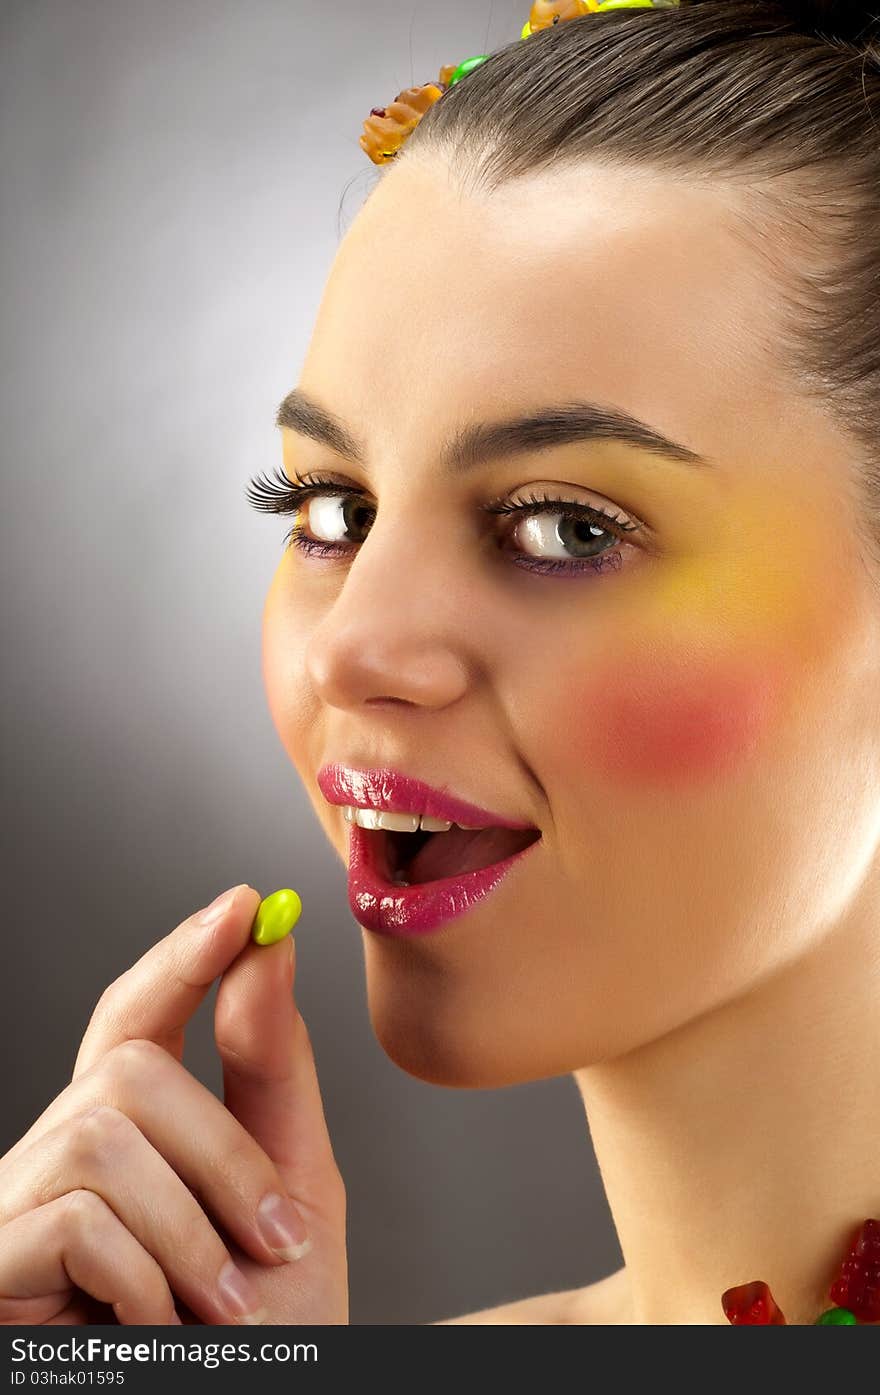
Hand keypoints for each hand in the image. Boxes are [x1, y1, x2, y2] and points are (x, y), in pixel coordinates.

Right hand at [0, 884, 347, 1324]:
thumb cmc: (261, 1325)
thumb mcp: (288, 1187)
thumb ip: (273, 1069)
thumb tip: (268, 949)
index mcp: (132, 1127)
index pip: (137, 1012)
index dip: (181, 955)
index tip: (243, 905)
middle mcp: (62, 1150)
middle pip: (128, 1063)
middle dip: (221, 1148)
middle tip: (274, 1239)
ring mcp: (20, 1205)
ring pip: (106, 1133)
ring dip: (193, 1227)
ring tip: (220, 1309)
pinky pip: (76, 1214)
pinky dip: (145, 1276)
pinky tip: (151, 1327)